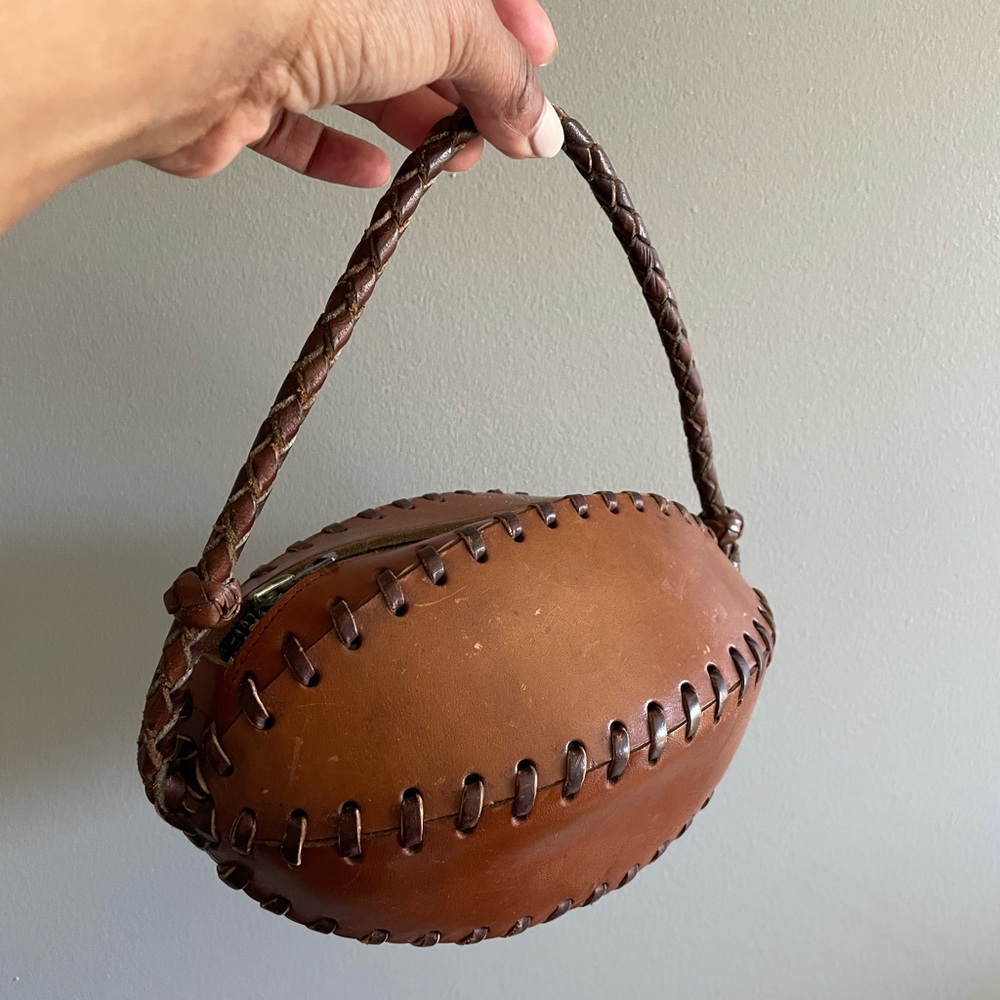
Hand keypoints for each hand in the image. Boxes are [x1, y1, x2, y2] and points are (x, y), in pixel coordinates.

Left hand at [141, 0, 559, 186]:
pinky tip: (373, 170)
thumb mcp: (445, 21)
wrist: (186, 40)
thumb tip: (536, 122)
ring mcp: (276, 28)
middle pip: (411, 31)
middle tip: (495, 129)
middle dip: (463, 84)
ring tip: (448, 157)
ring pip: (358, 77)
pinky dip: (338, 153)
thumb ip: (500, 73)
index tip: (537, 68)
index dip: (510, 23)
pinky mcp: (240, 88)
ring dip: (412, 121)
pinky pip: (297, 125)